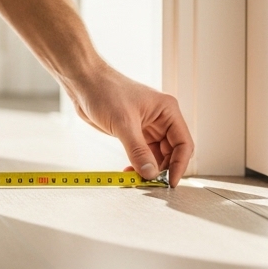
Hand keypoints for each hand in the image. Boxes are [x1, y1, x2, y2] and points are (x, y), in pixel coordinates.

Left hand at [64, 63, 193, 186]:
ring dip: (149, 169)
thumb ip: (138, 150)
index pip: (183, 143)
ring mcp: (148, 127)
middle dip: (162, 169)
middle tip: (151, 184)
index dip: (179, 165)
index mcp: (167, 111)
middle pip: (172, 152)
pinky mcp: (134, 133)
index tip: (170, 181)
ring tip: (138, 179)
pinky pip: (143, 154)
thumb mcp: (123, 123)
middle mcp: (161, 120)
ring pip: (157, 156)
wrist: (84, 83)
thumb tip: (150, 173)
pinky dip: (139, 165)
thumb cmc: (105, 90)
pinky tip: (130, 171)